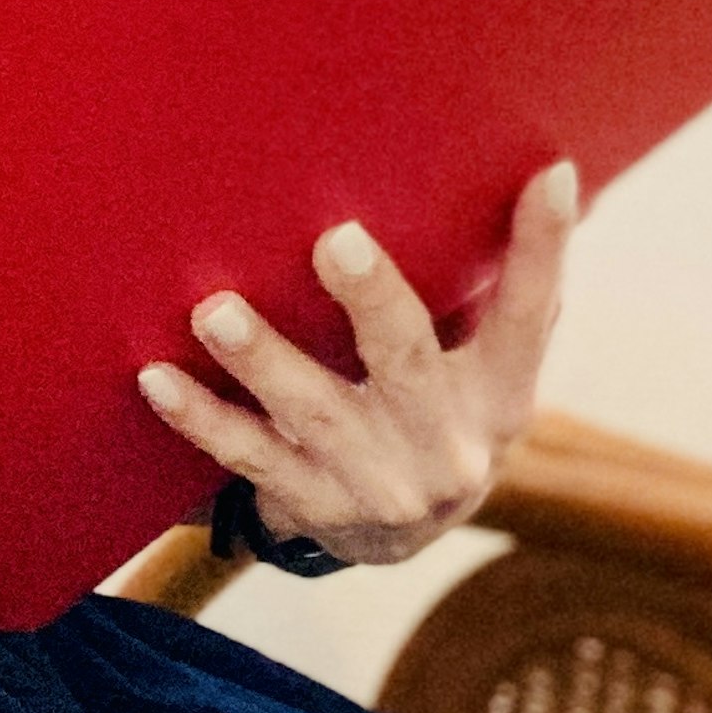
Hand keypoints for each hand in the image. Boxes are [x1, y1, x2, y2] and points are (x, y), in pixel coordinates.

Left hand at [135, 160, 580, 566]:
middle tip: (335, 240)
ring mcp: (377, 484)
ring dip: (263, 360)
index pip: (531, 313)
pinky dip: (201, 418)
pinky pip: (249, 455)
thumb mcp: (491, 365)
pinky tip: (159, 377)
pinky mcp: (314, 508)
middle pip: (408, 362)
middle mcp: (447, 445)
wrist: (408, 539)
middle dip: (372, 302)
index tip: (550, 175)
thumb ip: (510, 285)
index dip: (545, 246)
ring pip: (314, 412)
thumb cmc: (443, 406)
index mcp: (500, 394)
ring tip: (215, 312)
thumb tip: (553, 173)